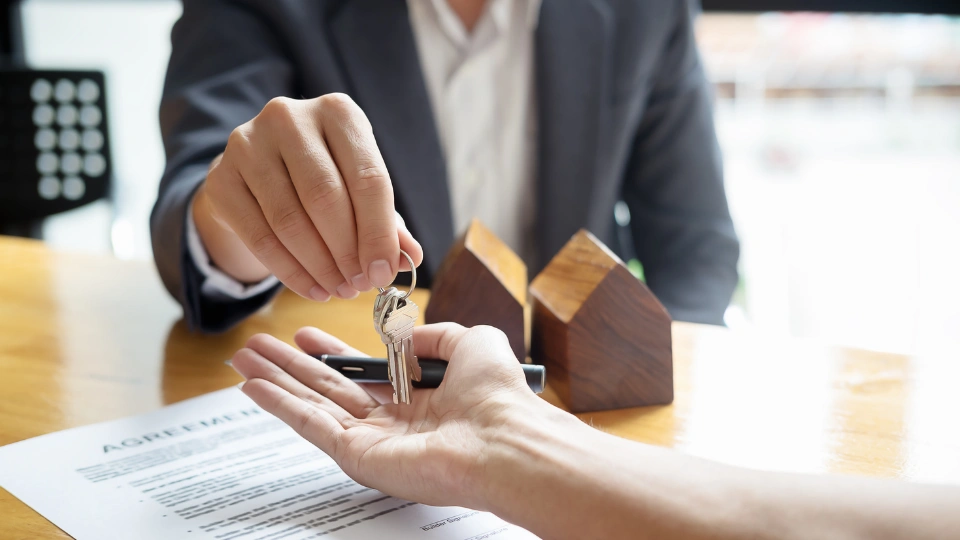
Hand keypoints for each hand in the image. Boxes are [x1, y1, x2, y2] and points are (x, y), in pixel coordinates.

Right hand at [193, 93, 422, 299]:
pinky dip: (290, 271)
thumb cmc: (325, 177)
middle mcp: (290, 117)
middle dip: (348, 252)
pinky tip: (312, 288)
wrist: (259, 170)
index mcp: (338, 112)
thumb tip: (411, 257)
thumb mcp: (360, 190)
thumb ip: (388, 221)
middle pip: (325, 198)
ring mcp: (248, 143)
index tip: (384, 273)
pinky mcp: (222, 177)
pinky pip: (260, 236)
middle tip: (359, 285)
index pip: (368, 178)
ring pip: (290, 220)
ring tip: (339, 290)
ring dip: (320, 266)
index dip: (378, 233)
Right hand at [229, 324, 542, 508]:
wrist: (504, 437)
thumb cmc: (497, 395)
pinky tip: (253, 387)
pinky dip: (279, 405)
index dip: (331, 352)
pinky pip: (311, 426)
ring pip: (312, 405)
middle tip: (256, 346)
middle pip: (328, 388)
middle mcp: (392, 422)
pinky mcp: (358, 457)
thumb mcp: (472, 342)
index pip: (363, 373)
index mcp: (418, 398)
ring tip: (242, 359)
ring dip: (275, 382)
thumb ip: (435, 334)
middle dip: (290, 366)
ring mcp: (372, 441)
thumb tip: (407, 335)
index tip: (304, 333)